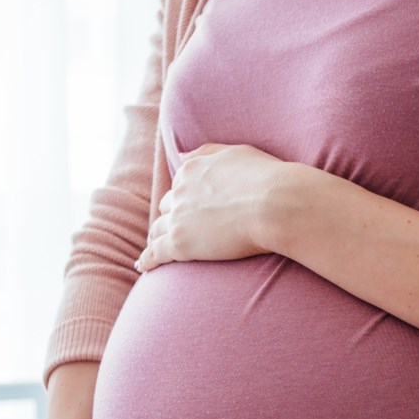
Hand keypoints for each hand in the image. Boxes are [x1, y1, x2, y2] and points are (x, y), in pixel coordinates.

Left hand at [134, 142, 298, 271]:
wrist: (275, 205)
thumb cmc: (266, 178)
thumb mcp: (236, 153)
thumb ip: (207, 152)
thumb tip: (179, 154)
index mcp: (192, 169)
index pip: (180, 186)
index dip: (184, 199)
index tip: (188, 209)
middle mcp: (180, 192)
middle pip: (168, 207)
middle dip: (170, 217)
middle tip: (176, 230)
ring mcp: (178, 218)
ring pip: (159, 230)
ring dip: (157, 238)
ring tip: (156, 249)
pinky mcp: (180, 243)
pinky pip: (156, 253)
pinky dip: (148, 259)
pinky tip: (143, 266)